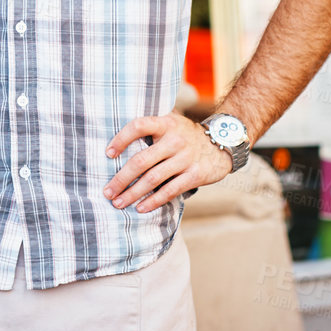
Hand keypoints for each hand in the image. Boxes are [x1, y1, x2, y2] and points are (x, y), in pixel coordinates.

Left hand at [102, 114, 230, 213]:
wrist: (223, 142)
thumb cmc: (187, 135)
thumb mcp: (172, 122)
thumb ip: (151, 126)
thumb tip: (117, 137)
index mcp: (166, 124)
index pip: (138, 126)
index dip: (121, 139)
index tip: (108, 154)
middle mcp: (175, 140)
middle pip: (141, 160)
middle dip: (121, 179)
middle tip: (107, 192)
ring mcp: (186, 158)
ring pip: (153, 179)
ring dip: (133, 193)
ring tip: (119, 203)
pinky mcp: (195, 175)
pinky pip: (170, 191)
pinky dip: (153, 201)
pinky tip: (141, 208)